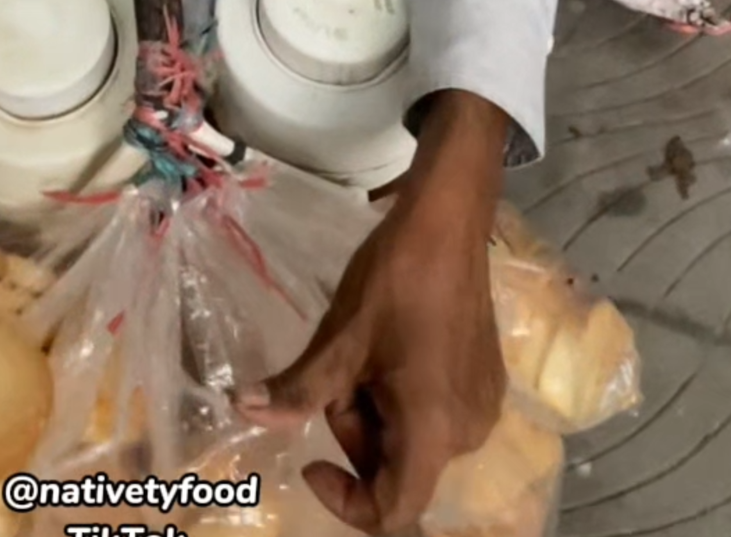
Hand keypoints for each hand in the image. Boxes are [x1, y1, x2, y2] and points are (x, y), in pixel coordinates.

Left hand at [238, 93, 508, 534]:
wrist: (448, 222)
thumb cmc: (394, 281)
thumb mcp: (339, 340)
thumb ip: (296, 391)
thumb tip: (244, 411)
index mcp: (434, 432)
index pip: (394, 511)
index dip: (346, 501)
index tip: (311, 459)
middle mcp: (468, 433)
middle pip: (399, 467)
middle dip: (356, 431)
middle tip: (336, 374)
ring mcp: (483, 407)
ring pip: (415, 438)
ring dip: (377, 411)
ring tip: (364, 352)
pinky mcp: (487, 382)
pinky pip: (437, 413)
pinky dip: (404, 396)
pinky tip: (393, 346)